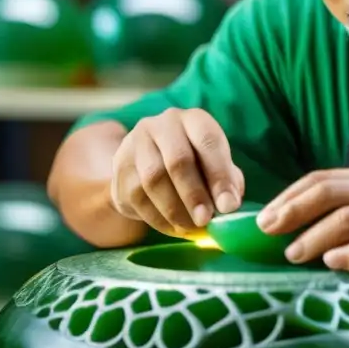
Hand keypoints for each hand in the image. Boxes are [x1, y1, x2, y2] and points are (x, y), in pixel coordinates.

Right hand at [110, 108, 244, 237]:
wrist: (149, 162)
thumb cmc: (195, 165)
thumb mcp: (216, 166)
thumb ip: (227, 182)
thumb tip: (229, 204)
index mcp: (193, 120)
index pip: (208, 141)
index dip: (220, 175)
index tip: (228, 205)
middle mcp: (162, 125)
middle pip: (177, 160)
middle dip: (194, 195)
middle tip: (205, 220)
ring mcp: (135, 143)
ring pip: (153, 180)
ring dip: (174, 210)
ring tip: (191, 227)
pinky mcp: (120, 166)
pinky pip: (136, 196)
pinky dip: (158, 218)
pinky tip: (173, 227)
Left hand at [256, 168, 348, 317]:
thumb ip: (346, 216)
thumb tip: (286, 229)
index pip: (324, 179)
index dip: (289, 197)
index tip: (262, 219)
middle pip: (332, 193)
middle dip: (294, 211)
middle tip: (269, 233)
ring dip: (315, 236)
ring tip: (292, 255)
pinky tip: (330, 263)